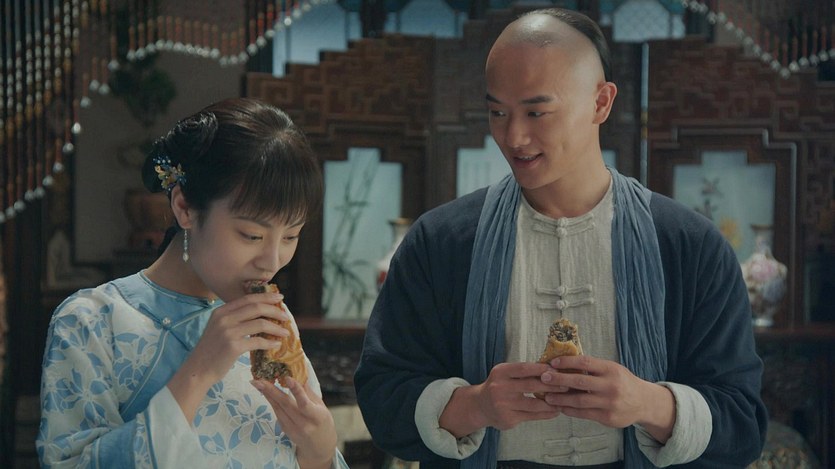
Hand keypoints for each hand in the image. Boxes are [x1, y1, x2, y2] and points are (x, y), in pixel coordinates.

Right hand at [188, 291, 289, 383]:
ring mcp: (228, 332)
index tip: (280, 297)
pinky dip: (270, 343)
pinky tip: (276, 345)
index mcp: (221, 311)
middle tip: (286, 316)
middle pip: (256, 307)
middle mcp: (224, 318)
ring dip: (276, 328)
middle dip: (275, 310)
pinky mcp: (233, 346)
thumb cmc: (212, 350)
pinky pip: (258, 341)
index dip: (266, 296)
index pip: (248, 298)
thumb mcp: (219, 328)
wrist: (198, 370)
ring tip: (285, 332)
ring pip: (260, 324)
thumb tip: (261, 313)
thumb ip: (235, 318)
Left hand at [252, 378, 336, 468]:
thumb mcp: (321, 406)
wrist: (319, 446)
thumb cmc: (322, 422)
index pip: (305, 403)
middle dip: (271, 391)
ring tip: (257, 382)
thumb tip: (298, 373)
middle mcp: (304, 424)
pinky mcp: (285, 430)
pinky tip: (265, 391)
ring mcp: (293, 429)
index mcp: (317, 417)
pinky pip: (277, 412)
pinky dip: (271, 401)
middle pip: (285, 405)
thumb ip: (308, 392)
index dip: (296, 390)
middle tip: (259, 380)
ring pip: (278, 408)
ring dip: (266, 394)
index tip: (287, 378)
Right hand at [441, 362, 559, 436]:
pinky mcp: (509, 419)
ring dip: (552, 402)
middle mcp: (500, 388)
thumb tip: (551, 368)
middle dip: (551, 385)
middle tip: (566, 385)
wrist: (480, 406)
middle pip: (531, 385)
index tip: (557, 370)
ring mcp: (504, 405)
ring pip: (534, 404)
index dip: (541, 369)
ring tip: (563, 400)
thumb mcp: (505, 374)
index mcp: (500, 373)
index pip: (524, 369)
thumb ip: (523, 372)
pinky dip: (546, 413)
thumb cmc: (499, 386)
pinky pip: (532, 416)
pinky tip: (555, 411)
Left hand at [540, 355, 674, 441]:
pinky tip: (560, 407)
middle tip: (543, 378)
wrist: (643, 402)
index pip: (585, 363)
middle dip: (559, 380)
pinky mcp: (607, 417)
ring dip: (560, 399)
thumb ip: (592, 368)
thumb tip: (564, 363)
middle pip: (579, 382)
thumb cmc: (621, 382)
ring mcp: (609, 403)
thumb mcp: (611, 369)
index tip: (552, 363)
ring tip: (547, 396)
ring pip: (579, 400)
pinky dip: (570, 410)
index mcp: (611, 369)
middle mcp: (610, 385)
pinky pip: (584, 414)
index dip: (567, 362)